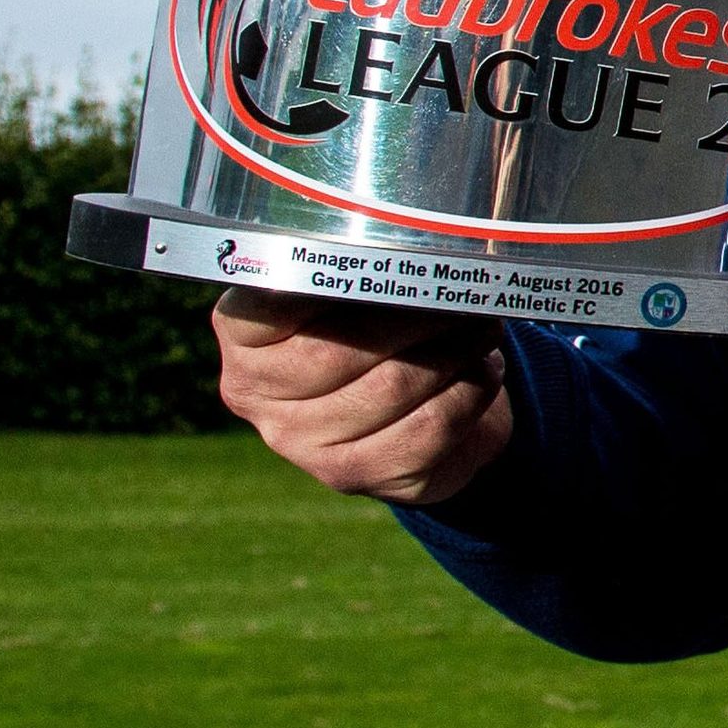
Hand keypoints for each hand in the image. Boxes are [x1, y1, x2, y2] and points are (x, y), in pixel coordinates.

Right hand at [214, 291, 513, 505]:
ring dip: (454, 351)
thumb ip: (360, 277)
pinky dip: (469, 392)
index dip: (332, 284)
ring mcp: (300, 443)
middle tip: (464, 296)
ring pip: (392, 389)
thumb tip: (419, 252)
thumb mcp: (354, 299)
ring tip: (482, 330)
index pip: (268, 306)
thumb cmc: (379, 333)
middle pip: (340, 351)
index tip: (388, 262)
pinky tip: (481, 373)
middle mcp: (255, 394)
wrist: (413, 415)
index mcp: (245, 337)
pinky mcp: (354, 475)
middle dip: (417, 318)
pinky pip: (428, 428)